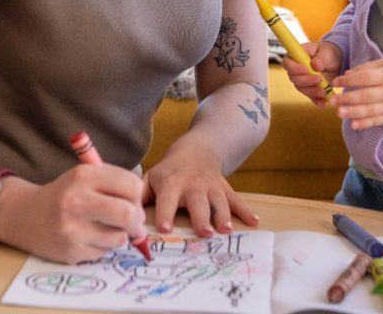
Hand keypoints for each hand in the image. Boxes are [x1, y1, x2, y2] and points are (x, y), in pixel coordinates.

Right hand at [0, 163, 147, 264]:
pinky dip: (102, 247)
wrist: (24, 215)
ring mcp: (72, 227)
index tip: (133, 203)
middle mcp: (77, 199)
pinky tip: (87, 238)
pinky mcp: (70, 250)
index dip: (137, 197)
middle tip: (132, 225)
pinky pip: (103, 252)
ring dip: (119, 236)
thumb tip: (141, 212)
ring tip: (104, 229)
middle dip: (136, 222)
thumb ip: (114, 186)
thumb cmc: (63, 195)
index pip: (131, 185)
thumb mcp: (83, 177)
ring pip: (119, 237)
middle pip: (128, 213)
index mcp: (84, 175)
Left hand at [141, 144, 258, 236]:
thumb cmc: (168, 172)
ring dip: (224, 215)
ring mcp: (211, 187)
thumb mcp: (151, 178)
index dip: (165, 213)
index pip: (166, 199)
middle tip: (205, 233)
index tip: (165, 227)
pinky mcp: (225, 188)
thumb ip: (140, 197)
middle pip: (197, 202)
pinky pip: (236, 199)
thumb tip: (128, 219)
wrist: (197, 150)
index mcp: (171, 184)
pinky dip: (245, 210)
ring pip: (218, 201)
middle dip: (201, 217)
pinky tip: (254, 221)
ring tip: (227, 230)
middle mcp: (192, 185)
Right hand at [281, 40, 342, 105]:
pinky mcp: (310, 89)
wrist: (336, 62)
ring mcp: (302, 80)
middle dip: (306, 81)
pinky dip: (316, 100)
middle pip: (293, 78)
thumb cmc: (328, 53)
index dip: (294, 68)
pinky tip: (323, 101)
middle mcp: (296, 70)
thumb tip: (315, 65)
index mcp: (296, 56)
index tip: (306, 69)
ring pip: (301, 88)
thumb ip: (321, 58)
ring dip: (311, 91)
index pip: (287, 63)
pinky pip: (310, 96)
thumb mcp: (326, 52)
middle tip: (319, 79)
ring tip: (324, 91)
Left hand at [329, 58, 382, 129]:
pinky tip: (353, 125)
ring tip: (339, 113)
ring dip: (353, 113)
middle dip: (347, 99)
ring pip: (370, 111)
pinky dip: (365, 124)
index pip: (365, 78)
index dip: (349, 81)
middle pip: (366, 96)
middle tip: (332, 101)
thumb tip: (346, 75)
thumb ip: (365, 68)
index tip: (335, 82)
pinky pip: (377, 121)